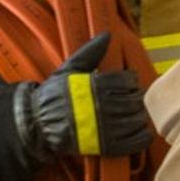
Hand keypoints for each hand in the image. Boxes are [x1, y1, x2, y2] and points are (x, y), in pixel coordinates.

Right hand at [30, 32, 153, 156]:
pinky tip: (139, 132)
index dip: (131, 81)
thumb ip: (90, 52)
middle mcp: (101, 106)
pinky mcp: (105, 146)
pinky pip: (134, 142)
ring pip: (136, 120)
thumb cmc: (54, 95)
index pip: (127, 81)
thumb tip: (107, 35)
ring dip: (138, 117)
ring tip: (133, 114)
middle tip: (131, 99)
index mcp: (94, 85)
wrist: (38, 124)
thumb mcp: (69, 69)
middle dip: (135, 99)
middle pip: (134, 100)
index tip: (127, 84)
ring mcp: (103, 128)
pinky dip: (141, 137)